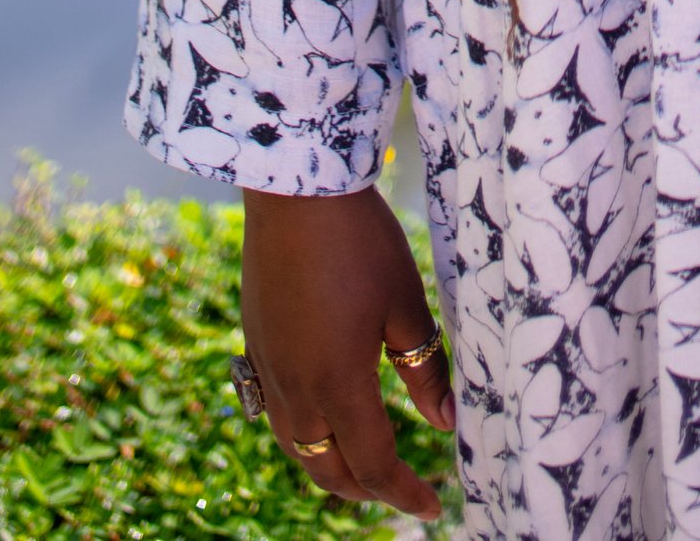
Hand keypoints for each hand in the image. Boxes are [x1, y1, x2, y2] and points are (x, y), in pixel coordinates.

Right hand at [239, 184, 453, 516]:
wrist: (294, 192)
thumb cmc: (359, 241)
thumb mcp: (405, 302)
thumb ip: (425, 368)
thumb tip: (445, 421)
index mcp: (337, 386)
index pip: (374, 465)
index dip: (403, 493)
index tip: (432, 506)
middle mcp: (295, 391)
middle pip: (328, 469)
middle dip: (366, 489)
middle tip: (402, 491)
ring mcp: (267, 370)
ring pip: (298, 448)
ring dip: (332, 466)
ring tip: (365, 466)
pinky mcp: (254, 346)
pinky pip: (278, 415)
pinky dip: (306, 435)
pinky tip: (325, 418)